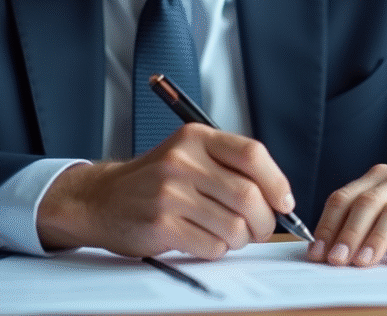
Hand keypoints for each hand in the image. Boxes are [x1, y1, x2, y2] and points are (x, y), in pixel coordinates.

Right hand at [36, 124, 295, 258]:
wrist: (101, 199)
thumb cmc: (155, 181)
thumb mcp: (188, 155)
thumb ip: (229, 166)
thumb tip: (279, 197)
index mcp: (196, 138)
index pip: (253, 154)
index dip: (277, 181)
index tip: (284, 202)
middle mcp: (183, 160)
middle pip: (249, 195)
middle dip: (263, 220)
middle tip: (259, 229)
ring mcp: (170, 192)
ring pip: (234, 225)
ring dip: (240, 239)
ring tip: (229, 235)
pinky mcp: (161, 223)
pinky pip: (212, 245)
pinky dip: (217, 249)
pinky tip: (204, 240)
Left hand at [306, 163, 386, 266]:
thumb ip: (369, 218)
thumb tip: (332, 250)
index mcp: (380, 177)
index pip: (345, 197)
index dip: (328, 224)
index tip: (317, 252)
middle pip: (367, 203)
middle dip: (347, 233)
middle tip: (335, 260)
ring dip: (375, 239)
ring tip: (362, 263)